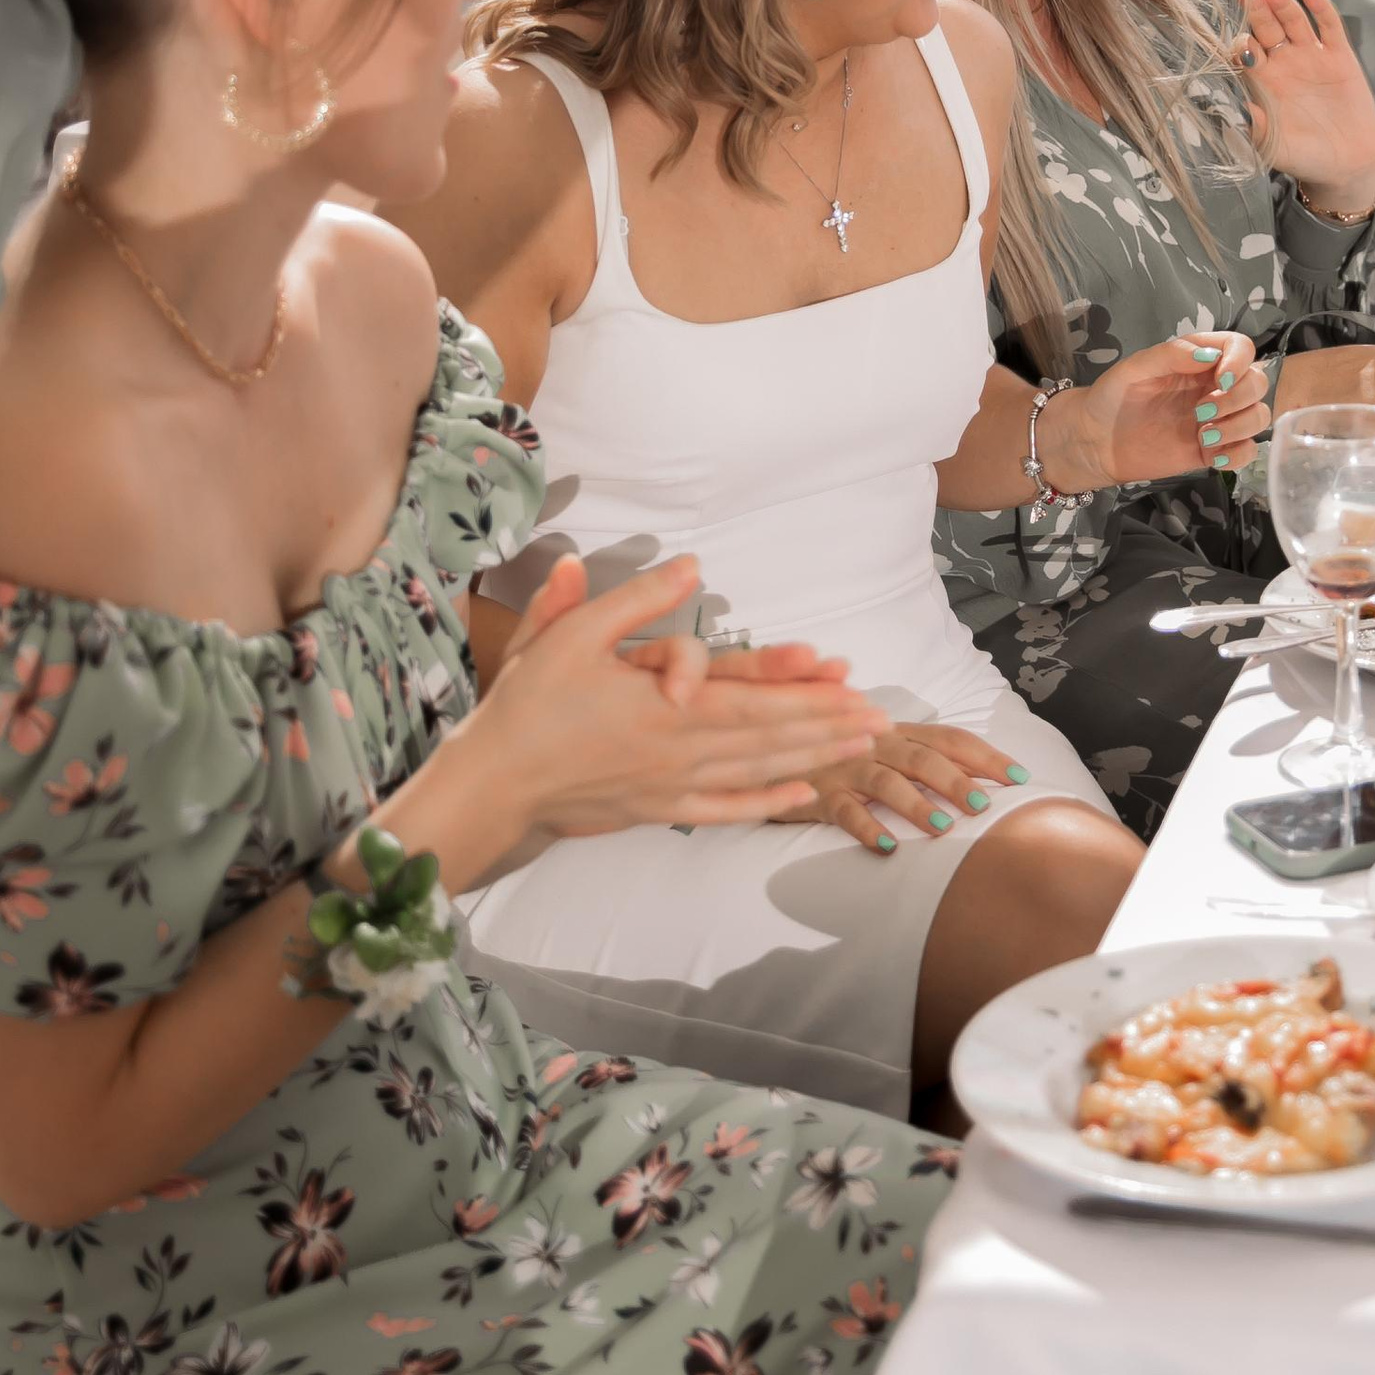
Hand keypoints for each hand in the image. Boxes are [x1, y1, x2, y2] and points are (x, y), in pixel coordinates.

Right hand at [473, 557, 886, 835]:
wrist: (494, 783)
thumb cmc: (527, 704)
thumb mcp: (570, 635)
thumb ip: (634, 600)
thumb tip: (689, 563)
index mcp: (665, 705)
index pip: (752, 696)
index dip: (803, 688)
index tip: (845, 676)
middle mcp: (680, 749)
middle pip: (769, 736)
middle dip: (827, 725)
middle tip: (880, 718)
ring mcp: (673, 786)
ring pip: (758, 771)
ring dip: (813, 757)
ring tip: (858, 748)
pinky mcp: (658, 810)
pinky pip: (725, 810)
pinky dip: (767, 803)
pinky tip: (803, 796)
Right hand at [803, 720, 1026, 855]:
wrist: (773, 752)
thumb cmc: (842, 754)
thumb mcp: (883, 747)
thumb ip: (922, 756)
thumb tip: (979, 779)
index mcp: (899, 730)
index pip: (951, 739)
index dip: (986, 756)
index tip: (1020, 777)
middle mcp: (876, 742)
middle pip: (922, 758)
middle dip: (956, 781)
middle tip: (985, 806)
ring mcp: (847, 766)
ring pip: (887, 782)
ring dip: (917, 805)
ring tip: (944, 829)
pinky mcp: (820, 792)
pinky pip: (844, 811)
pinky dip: (867, 828)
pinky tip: (888, 848)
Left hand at [1044, 328, 1270, 493]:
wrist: (1095, 442)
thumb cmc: (1112, 397)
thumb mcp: (1135, 367)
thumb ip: (1172, 354)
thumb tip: (1211, 356)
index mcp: (1199, 360)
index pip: (1241, 348)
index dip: (1240, 361)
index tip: (1220, 380)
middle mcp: (1213, 387)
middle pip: (1258, 383)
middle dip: (1239, 398)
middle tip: (1201, 412)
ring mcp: (1217, 420)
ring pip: (1258, 417)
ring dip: (1240, 427)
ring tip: (1204, 436)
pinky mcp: (1213, 451)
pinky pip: (1247, 452)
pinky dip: (1238, 454)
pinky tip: (1213, 457)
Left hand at [1238, 0, 1374, 216]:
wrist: (1347, 165)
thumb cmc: (1304, 158)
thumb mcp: (1271, 145)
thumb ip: (1250, 125)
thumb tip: (1225, 107)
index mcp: (1262, 82)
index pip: (1244, 52)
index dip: (1237, 42)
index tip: (1231, 38)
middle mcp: (1284, 64)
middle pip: (1265, 29)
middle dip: (1254, 11)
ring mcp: (1312, 57)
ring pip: (1293, 22)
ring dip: (1283, 6)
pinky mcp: (1340, 57)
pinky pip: (1330, 27)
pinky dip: (1322, 10)